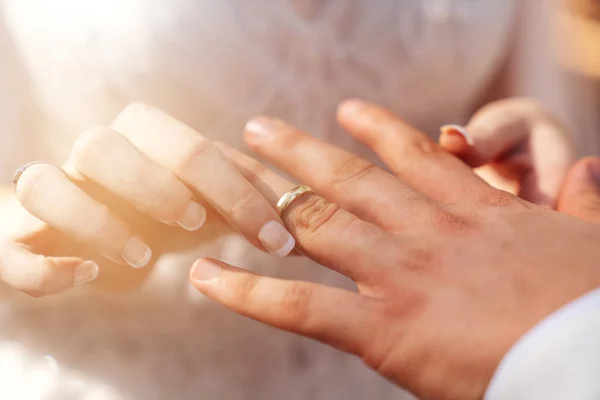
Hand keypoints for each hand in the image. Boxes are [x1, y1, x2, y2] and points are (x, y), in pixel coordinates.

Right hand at [4, 104, 293, 295]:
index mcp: (140, 147)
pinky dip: (43, 264)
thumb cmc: (151, 221)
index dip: (234, 188)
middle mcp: (90, 164)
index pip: (186, 145)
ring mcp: (47, 198)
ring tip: (140, 255)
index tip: (276, 238)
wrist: (79, 242)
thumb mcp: (199, 209)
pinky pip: (7, 243)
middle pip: (106, 143)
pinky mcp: (14, 240)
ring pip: (46, 182)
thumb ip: (237, 203)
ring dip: (96, 217)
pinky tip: (85, 277)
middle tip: (199, 226)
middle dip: (159, 182)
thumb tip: (299, 212)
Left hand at [189, 100, 599, 399]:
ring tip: (229, 166)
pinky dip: (249, 292)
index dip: (376, 131)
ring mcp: (399, 274)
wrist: (592, 356)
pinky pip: (300, 305)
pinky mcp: (383, 328)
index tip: (346, 111)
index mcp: (475, 212)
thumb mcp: (592, 246)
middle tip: (259, 128)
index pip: (415, 158)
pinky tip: (208, 278)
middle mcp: (426, 232)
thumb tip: (589, 168)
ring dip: (266, 193)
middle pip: (347, 181)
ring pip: (316, 223)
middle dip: (298, 152)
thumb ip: (582, 205)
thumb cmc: (595, 309)